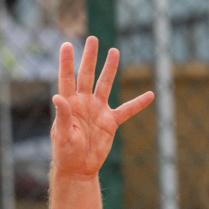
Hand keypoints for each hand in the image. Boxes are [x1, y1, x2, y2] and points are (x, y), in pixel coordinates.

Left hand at [51, 36, 153, 179]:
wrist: (78, 169)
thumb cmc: (65, 153)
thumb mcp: (62, 135)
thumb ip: (61, 115)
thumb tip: (57, 96)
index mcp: (69, 105)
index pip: (66, 79)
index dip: (66, 63)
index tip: (66, 45)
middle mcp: (83, 103)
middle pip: (86, 75)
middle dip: (90, 57)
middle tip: (92, 39)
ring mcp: (98, 110)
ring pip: (105, 85)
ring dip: (109, 69)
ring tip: (114, 51)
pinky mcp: (110, 122)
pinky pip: (127, 110)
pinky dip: (138, 103)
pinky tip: (150, 95)